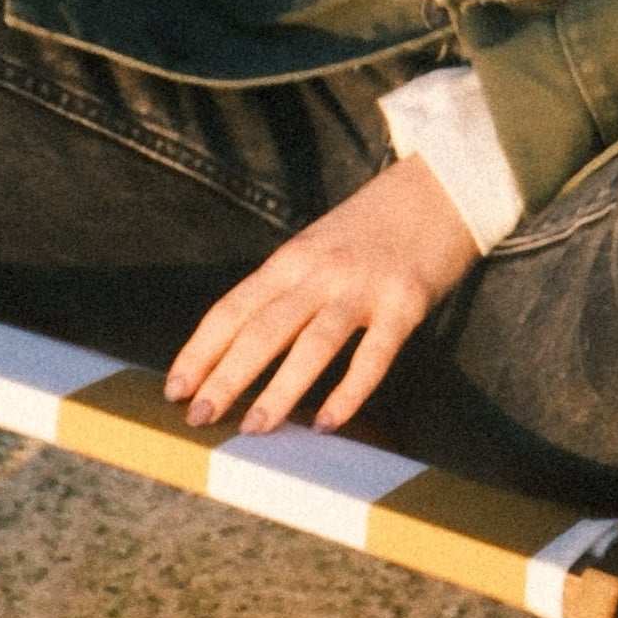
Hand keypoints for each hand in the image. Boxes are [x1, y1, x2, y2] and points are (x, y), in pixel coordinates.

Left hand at [166, 158, 480, 436]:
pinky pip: (372, 356)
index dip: (200, 351)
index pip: (232, 309)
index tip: (175, 388)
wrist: (442, 187)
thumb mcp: (318, 246)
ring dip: (279, 391)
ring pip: (311, 345)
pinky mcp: (405, 304)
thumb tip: (244, 345)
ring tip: (252, 429)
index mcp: (291, 259)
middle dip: (226, 376)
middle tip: (198, 417)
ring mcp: (363, 288)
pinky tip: (327, 423)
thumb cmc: (374, 225)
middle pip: (262, 330)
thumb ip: (287, 287)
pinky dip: (348, 392)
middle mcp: (320, 272)